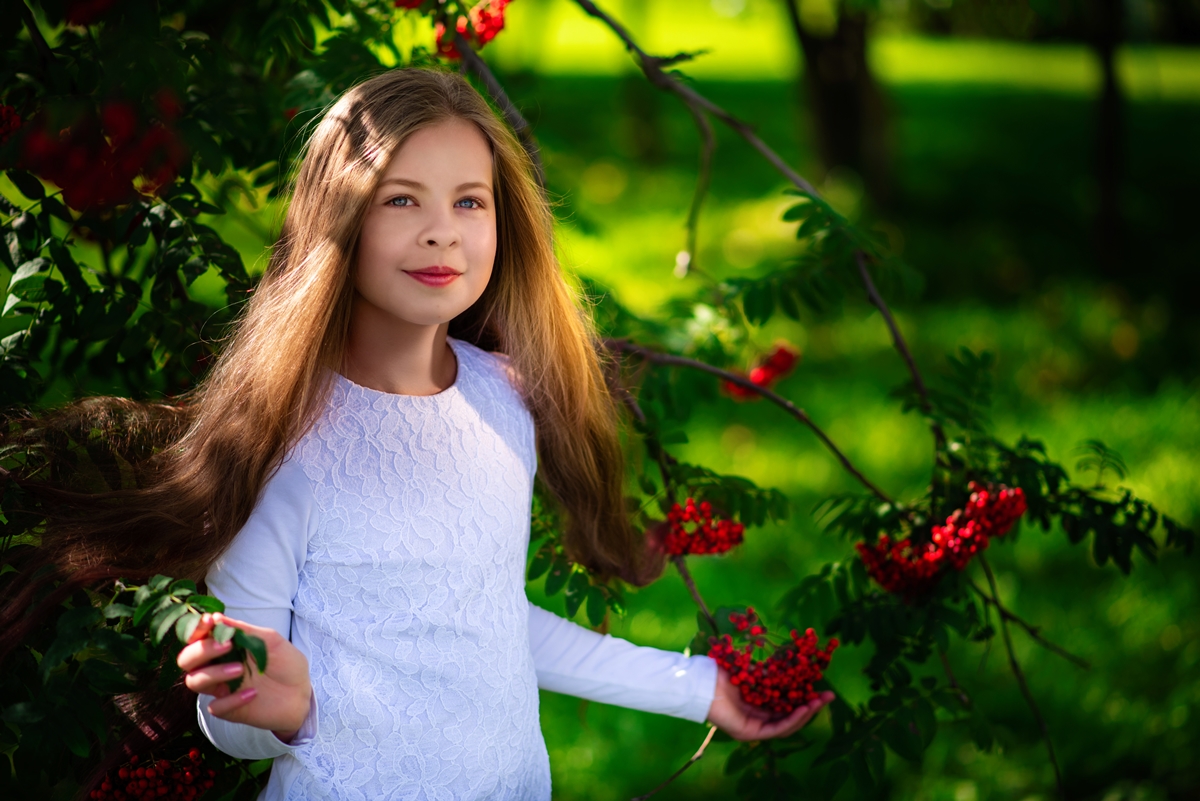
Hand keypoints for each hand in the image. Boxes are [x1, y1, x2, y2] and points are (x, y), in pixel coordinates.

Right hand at [176, 613, 312, 742]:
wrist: (302, 693)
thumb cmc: (286, 664)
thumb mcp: (271, 641)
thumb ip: (245, 631)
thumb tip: (217, 617)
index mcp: (226, 646)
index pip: (199, 637)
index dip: (197, 629)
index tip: (209, 622)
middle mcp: (218, 666)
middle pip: (186, 660)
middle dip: (200, 651)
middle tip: (225, 646)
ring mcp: (222, 688)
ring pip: (194, 681)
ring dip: (214, 673)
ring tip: (240, 670)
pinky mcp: (228, 709)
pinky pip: (215, 707)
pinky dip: (231, 700)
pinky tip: (253, 694)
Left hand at [705, 666, 833, 740]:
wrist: (703, 680)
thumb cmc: (724, 673)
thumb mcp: (754, 673)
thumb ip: (771, 674)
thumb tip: (792, 661)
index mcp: (759, 706)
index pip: (787, 707)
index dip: (805, 700)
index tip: (821, 689)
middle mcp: (758, 720)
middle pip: (791, 717)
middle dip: (812, 707)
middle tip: (829, 696)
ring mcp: (754, 729)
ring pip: (786, 725)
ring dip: (805, 714)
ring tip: (818, 702)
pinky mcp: (749, 733)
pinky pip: (776, 729)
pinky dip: (792, 719)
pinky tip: (803, 709)